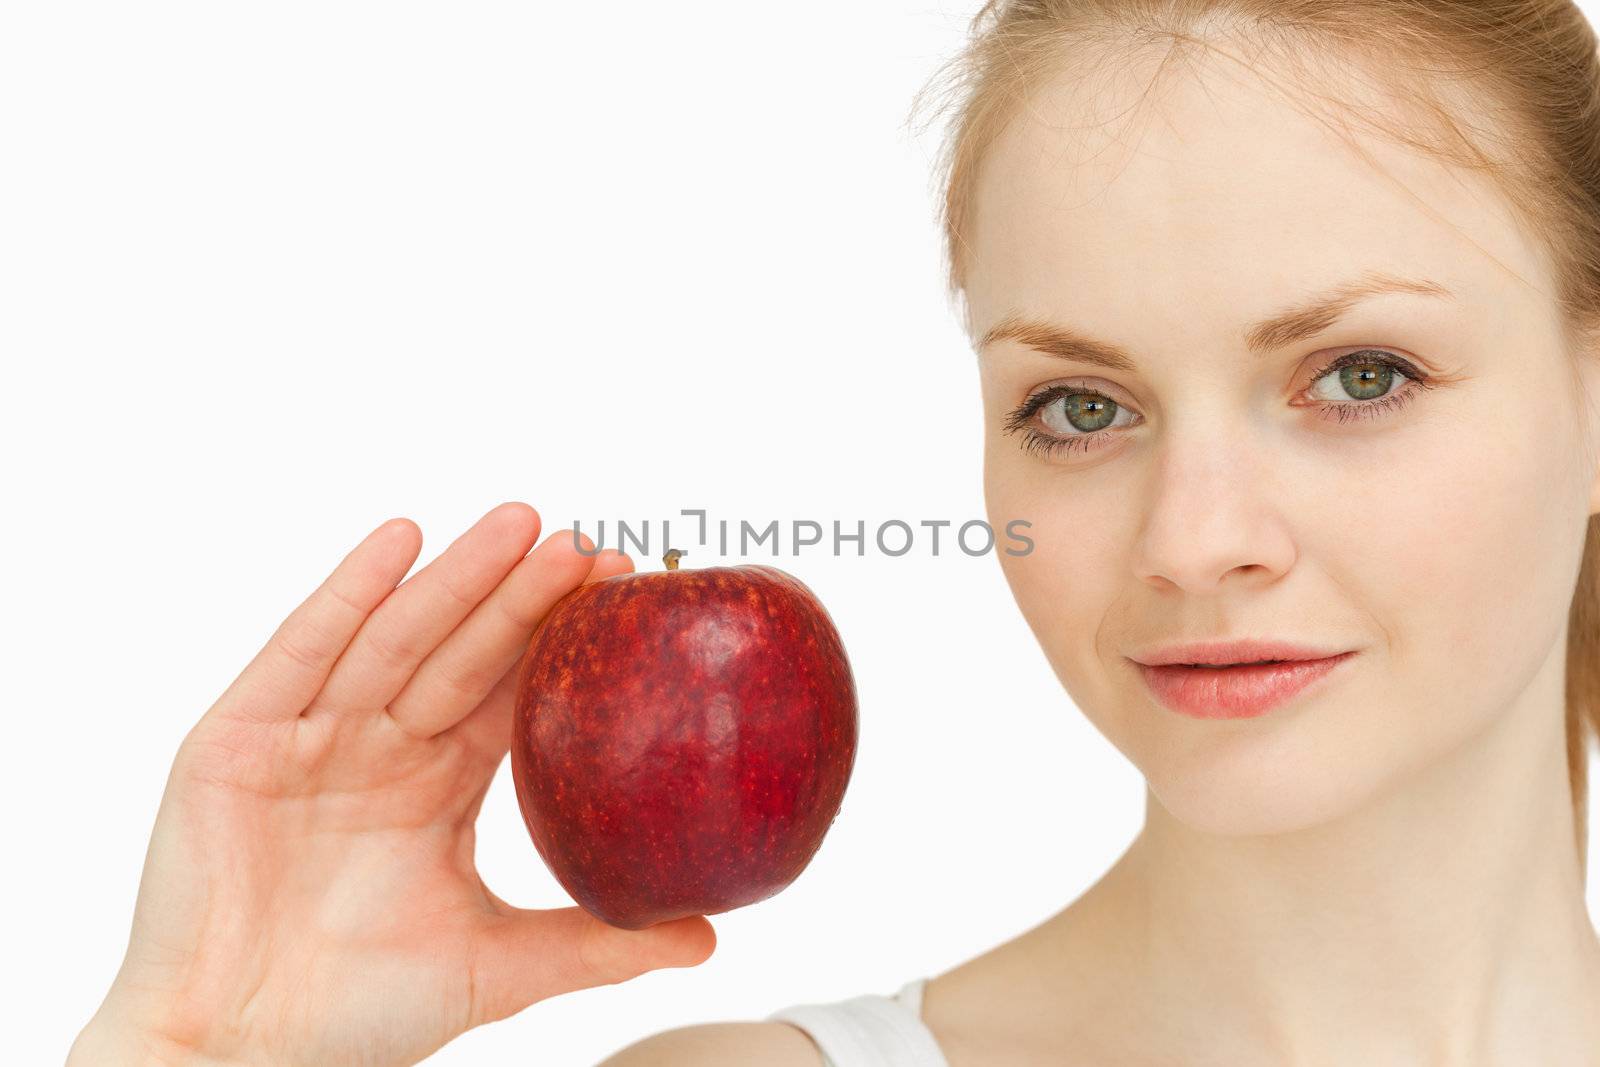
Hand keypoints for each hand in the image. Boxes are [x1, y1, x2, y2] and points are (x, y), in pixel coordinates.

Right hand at [69, 503, 716, 1066]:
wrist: (238, 1057)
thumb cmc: (354, 1016)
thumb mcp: (494, 966)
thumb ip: (593, 941)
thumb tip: (705, 938)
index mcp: (436, 785)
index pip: (508, 692)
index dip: (559, 642)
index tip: (622, 592)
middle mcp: (378, 748)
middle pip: (460, 652)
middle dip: (520, 595)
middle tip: (583, 542)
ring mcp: (309, 737)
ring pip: (393, 638)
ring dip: (454, 578)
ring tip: (520, 523)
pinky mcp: (237, 740)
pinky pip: (298, 653)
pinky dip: (346, 594)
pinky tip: (399, 540)